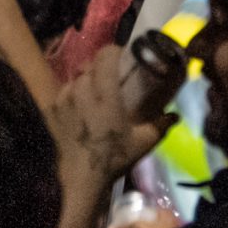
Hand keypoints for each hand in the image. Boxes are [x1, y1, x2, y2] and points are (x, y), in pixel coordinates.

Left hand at [49, 44, 174, 187]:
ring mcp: (63, 98)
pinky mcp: (52, 108)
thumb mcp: (143, 142)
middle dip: (102, 69)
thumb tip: (175, 115)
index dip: (114, 51)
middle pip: (90, 65)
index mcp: (104, 94)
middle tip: (112, 79)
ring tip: (95, 95)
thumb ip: (161, 124)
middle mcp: (81, 90)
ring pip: (76, 78)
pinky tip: (80, 107)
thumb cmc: (114, 157)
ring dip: (86, 81)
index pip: (105, 56)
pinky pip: (64, 91)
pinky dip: (73, 94)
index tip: (122, 57)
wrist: (82, 176)